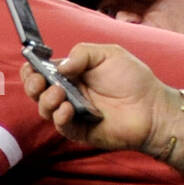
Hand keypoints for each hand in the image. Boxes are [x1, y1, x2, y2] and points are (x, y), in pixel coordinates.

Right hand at [20, 43, 173, 152]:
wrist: (152, 107)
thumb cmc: (133, 80)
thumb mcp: (108, 54)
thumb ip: (82, 53)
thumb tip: (59, 66)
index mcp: (72, 74)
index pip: (42, 72)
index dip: (32, 69)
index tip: (31, 65)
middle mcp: (68, 94)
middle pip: (37, 92)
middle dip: (32, 85)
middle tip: (39, 80)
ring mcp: (72, 113)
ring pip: (45, 110)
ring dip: (46, 100)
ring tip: (59, 93)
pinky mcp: (78, 131)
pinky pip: (61, 126)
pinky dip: (60, 117)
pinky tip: (68, 108)